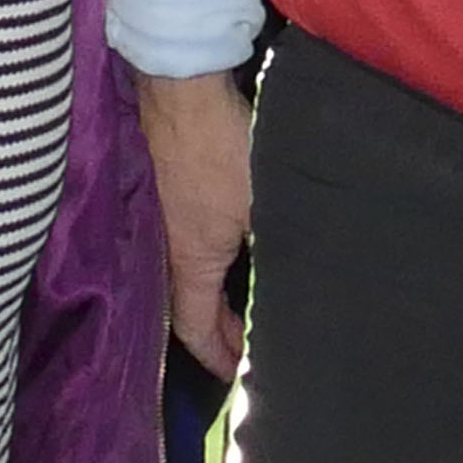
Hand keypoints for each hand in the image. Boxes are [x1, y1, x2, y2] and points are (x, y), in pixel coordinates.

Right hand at [137, 67, 257, 379]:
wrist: (182, 88)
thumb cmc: (222, 148)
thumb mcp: (263, 205)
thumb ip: (277, 246)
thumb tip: (302, 275)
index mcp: (187, 261)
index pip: (194, 328)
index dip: (215, 355)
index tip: (234, 374)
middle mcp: (164, 249)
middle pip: (185, 306)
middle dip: (216, 329)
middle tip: (245, 345)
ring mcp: (160, 219)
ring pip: (183, 275)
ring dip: (211, 294)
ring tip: (241, 303)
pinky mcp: (163, 192)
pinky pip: (182, 245)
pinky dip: (205, 263)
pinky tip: (228, 252)